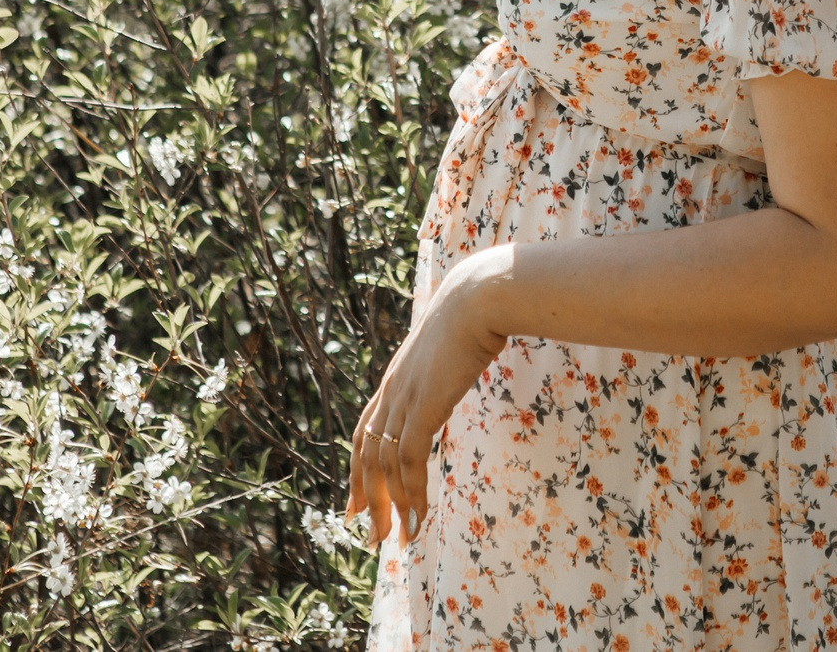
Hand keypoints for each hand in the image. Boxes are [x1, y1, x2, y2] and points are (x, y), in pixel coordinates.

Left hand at [345, 245, 511, 547]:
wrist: (478, 297)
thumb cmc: (476, 312)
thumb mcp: (452, 343)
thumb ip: (445, 363)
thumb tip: (459, 362)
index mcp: (395, 379)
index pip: (365, 434)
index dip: (359, 471)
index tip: (357, 504)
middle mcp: (391, 392)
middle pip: (368, 457)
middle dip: (370, 501)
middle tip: (374, 538)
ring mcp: (403, 400)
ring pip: (386, 467)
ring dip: (393, 507)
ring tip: (402, 539)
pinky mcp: (422, 408)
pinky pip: (410, 462)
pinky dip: (412, 494)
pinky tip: (421, 517)